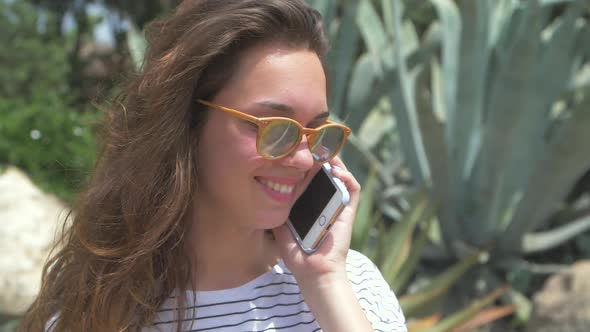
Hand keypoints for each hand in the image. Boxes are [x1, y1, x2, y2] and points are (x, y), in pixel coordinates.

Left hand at [272, 156, 360, 282]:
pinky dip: (347, 177)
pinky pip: (353, 189)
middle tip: (313, 145)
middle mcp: (327, 203)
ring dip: (336, 162)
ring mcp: (339, 206)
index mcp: (313, 206)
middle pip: (327, 174)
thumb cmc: (297, 254)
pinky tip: (336, 170)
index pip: (312, 180)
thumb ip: (277, 211)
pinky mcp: (349, 212)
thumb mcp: (281, 227)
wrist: (313, 272)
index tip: (299, 152)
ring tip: (324, 152)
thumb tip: (265, 194)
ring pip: (342, 176)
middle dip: (322, 158)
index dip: (308, 165)